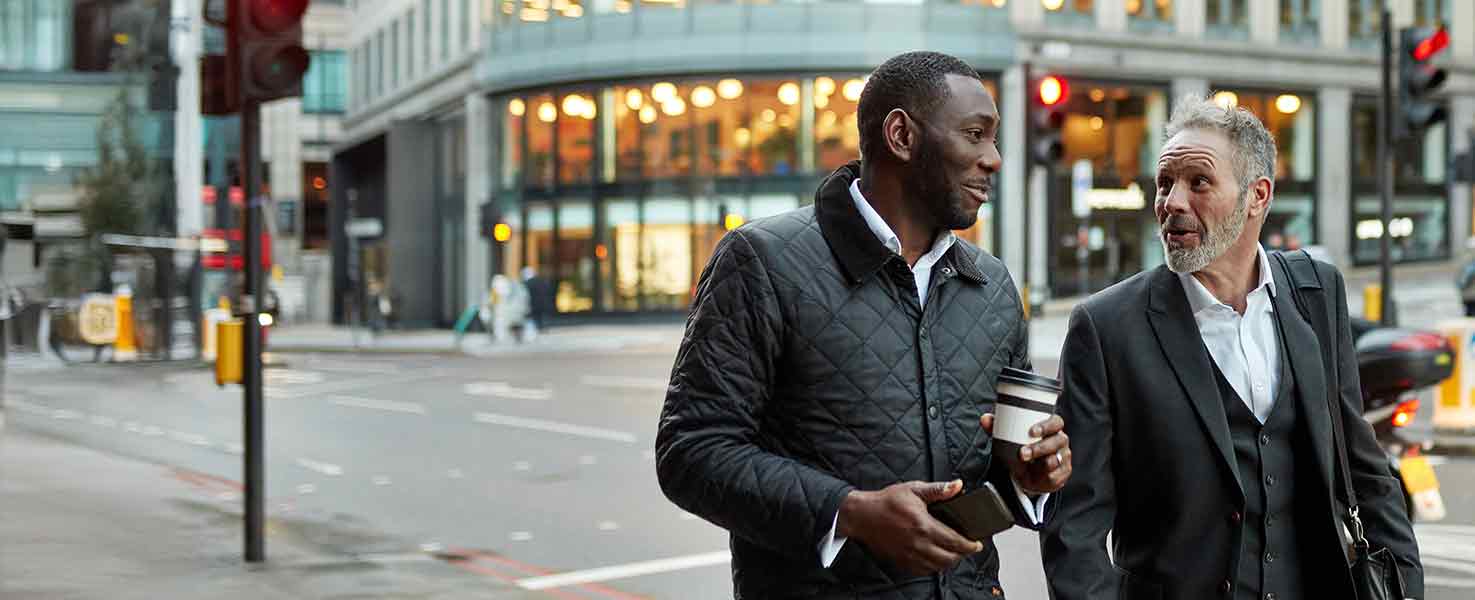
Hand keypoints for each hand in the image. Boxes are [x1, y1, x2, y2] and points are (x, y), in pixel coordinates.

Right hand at [837, 480, 984, 575]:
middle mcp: (918, 544)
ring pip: (938, 567)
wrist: (862, 516)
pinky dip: (934, 566)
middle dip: (962, 554)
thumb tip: (957, 486)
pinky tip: (935, 557)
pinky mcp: (902, 561)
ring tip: (953, 552)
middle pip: (949, 558)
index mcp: (924, 525)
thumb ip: (938, 489)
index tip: (977, 543)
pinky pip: (924, 570)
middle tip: (967, 547)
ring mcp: (910, 555)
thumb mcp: (913, 489)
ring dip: (949, 561)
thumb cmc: (887, 501)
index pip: (955, 541)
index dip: (970, 545)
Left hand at [981, 413, 1070, 494]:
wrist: (1027, 474)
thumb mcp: (1009, 438)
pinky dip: (1045, 476)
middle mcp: (1060, 441)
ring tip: (1027, 465)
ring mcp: (1063, 457)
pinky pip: (1055, 476)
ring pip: (1056, 459)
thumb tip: (984, 418)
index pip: (1056, 422)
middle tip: (1022, 453)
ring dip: (1042, 463)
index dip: (1046, 425)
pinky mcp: (1062, 473)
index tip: (1032, 431)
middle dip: (1040, 447)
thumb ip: (997, 427)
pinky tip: (1037, 476)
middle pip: (1057, 440)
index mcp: (1051, 428)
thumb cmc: (1021, 448)